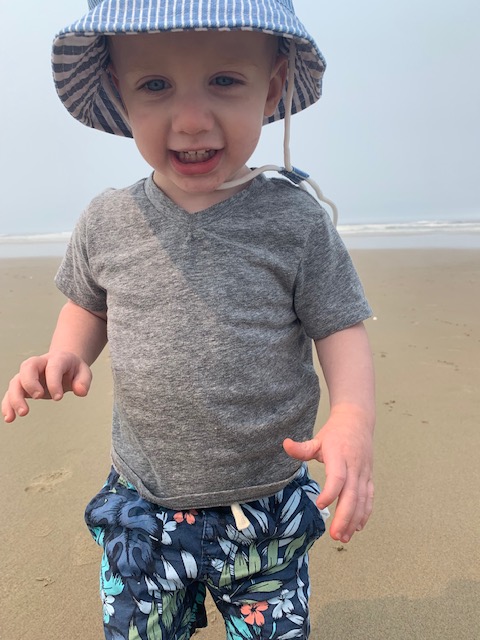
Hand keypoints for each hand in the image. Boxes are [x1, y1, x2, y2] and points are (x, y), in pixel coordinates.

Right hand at [2, 352, 91, 422]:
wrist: (63, 364)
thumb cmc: (73, 369)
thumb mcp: (84, 372)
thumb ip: (84, 381)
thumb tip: (80, 392)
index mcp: (56, 359)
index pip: (52, 367)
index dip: (54, 382)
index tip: (58, 398)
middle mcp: (39, 364)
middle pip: (27, 367)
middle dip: (30, 382)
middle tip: (38, 397)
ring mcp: (28, 374)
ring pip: (16, 381)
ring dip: (16, 397)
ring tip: (23, 413)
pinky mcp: (22, 386)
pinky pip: (10, 393)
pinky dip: (8, 404)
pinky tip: (10, 418)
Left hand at [283, 407, 373, 542]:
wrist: (357, 421)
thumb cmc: (334, 433)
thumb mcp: (317, 438)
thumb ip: (302, 448)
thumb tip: (285, 444)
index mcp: (339, 455)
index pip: (338, 476)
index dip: (330, 492)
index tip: (319, 505)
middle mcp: (354, 465)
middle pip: (352, 494)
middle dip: (345, 516)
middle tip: (335, 535)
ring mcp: (364, 473)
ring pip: (362, 499)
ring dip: (354, 520)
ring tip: (344, 537)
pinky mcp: (369, 477)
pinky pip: (369, 498)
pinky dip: (365, 513)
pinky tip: (357, 527)